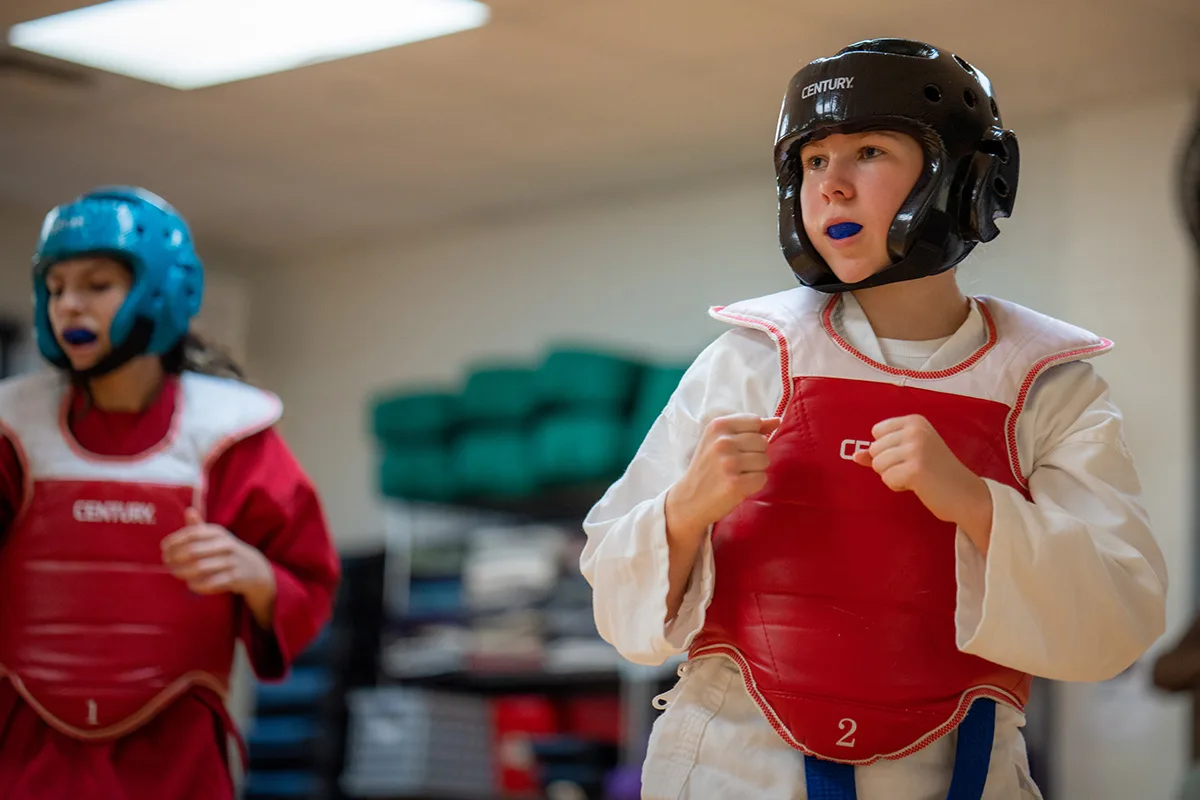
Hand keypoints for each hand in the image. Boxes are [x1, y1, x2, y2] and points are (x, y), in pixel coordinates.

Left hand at [162, 508, 274, 599]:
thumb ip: (200, 527)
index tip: (164, 548)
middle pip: (192, 551)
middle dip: (175, 558)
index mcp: (218, 533)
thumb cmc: (228, 551)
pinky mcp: (234, 578)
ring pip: (199, 568)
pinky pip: (210, 582)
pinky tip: (191, 584)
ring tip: (175, 573)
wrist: (256, 569)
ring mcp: (231, 562)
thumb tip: (188, 510)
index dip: (175, 541)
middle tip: (167, 563)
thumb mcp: (217, 536)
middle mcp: (225, 545)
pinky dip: (197, 584)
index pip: (192, 534)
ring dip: (183, 572)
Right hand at [666, 414, 781, 542]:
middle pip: (763, 442)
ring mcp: (729, 463)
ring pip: (765, 460)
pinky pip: (762, 478)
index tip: (736, 447)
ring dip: (755, 470)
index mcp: (717, 426)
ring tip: (736, 475)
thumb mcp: (720, 441)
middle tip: (734, 465)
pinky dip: (754, 485)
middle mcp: (722, 441)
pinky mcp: (735, 483)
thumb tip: (777, 420)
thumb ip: (749, 429)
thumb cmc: (708, 468)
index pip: (755, 421)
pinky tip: (738, 486)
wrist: (689, 499)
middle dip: (755, 454)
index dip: (752, 436)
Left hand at [853, 415, 992, 551]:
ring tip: (916, 476)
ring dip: (893, 476)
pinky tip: (917, 484)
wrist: (966, 493)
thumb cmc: (937, 472)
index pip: (876, 431)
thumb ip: (883, 451)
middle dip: (889, 464)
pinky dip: (898, 486)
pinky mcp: (915, 469)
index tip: (909, 455)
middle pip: (874, 449)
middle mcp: (915, 430)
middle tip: (915, 468)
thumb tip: (856, 455)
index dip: (887, 449)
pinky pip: (887, 479)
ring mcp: (915, 449)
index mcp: (914, 421)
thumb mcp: (910, 453)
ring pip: (878, 465)